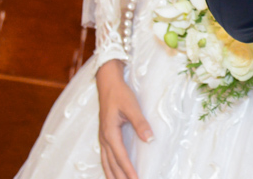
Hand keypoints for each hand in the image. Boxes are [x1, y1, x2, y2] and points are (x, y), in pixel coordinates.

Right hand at [96, 60, 152, 178]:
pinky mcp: (104, 135)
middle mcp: (104, 138)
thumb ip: (140, 123)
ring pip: (106, 162)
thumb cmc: (120, 94)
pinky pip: (105, 157)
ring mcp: (102, 138)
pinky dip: (109, 167)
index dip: (128, 170)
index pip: (121, 157)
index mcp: (110, 133)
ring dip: (113, 175)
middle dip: (120, 177)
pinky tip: (113, 172)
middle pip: (111, 164)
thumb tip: (150, 139)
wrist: (108, 84)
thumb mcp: (132, 107)